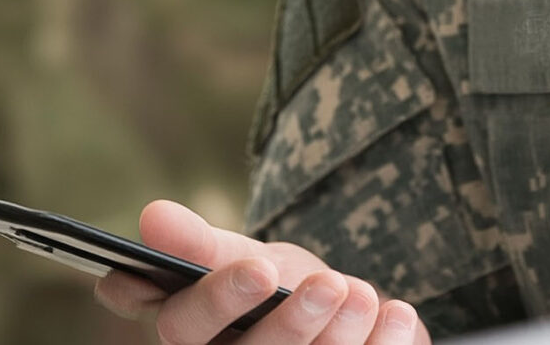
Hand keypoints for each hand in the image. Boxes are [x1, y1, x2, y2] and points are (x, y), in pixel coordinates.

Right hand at [95, 200, 429, 344]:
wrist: (334, 311)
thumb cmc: (271, 283)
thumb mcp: (238, 255)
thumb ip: (201, 243)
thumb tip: (152, 216)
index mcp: (189, 331)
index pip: (181, 325)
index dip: (211, 300)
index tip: (258, 268)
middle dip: (291, 323)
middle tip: (329, 282)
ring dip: (337, 336)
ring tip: (361, 293)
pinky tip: (397, 315)